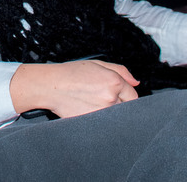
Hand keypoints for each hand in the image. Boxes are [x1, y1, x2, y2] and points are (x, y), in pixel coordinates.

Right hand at [11, 60, 139, 118]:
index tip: (115, 94)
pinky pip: (103, 123)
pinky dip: (98, 118)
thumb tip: (136, 82)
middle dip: (117, 103)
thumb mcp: (97, 64)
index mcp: (114, 81)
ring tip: (91, 101)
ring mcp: (102, 112)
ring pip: (114, 116)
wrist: (51, 86)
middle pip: (125, 107)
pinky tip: (86, 108)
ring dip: (107, 111)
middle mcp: (110, 98)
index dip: (124, 95)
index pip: (132, 96)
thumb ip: (121, 71)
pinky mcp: (93, 122)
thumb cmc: (71, 73)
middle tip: (100, 97)